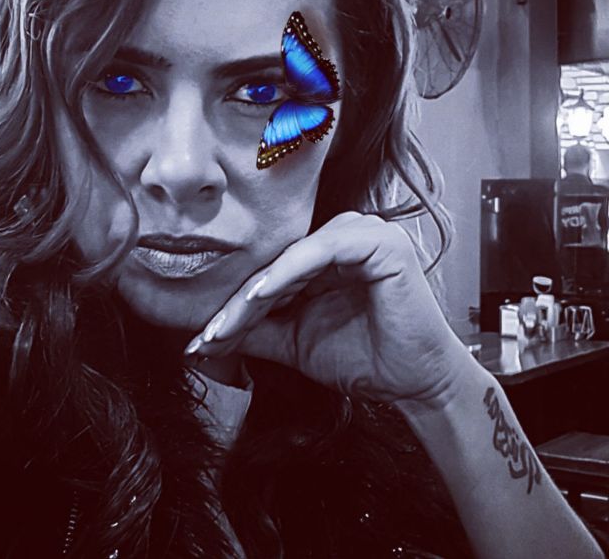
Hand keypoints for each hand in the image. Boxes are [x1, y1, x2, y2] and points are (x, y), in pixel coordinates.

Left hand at [185, 212, 470, 403]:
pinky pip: (320, 251)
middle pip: (277, 263)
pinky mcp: (379, 240)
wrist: (416, 385)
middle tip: (206, 335)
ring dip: (255, 292)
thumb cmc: (364, 359)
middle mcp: (345, 233)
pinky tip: (260, 296)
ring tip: (224, 324)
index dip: (234, 304)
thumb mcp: (294, 341)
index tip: (201, 338)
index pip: (270, 271)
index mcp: (327, 252)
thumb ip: (254, 330)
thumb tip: (200, 339)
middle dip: (238, 303)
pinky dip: (287, 273)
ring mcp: (364, 232)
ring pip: (292, 257)